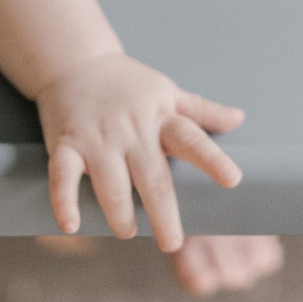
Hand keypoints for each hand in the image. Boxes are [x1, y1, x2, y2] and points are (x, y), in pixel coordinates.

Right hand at [34, 52, 243, 252]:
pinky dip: (64, 201)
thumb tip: (240, 118)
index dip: (212, 159)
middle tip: (171, 242)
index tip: (232, 180)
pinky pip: (63, 175)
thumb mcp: (166, 90)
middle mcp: (131, 128)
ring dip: (119, 214)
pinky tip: (71, 224)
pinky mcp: (65, 143)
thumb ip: (201, 110)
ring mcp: (97, 137)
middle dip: (163, 213)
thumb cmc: (126, 82)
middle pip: (152, 176)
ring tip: (127, 231)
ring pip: (111, 183)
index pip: (191, 138)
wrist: (73, 59)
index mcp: (160, 116)